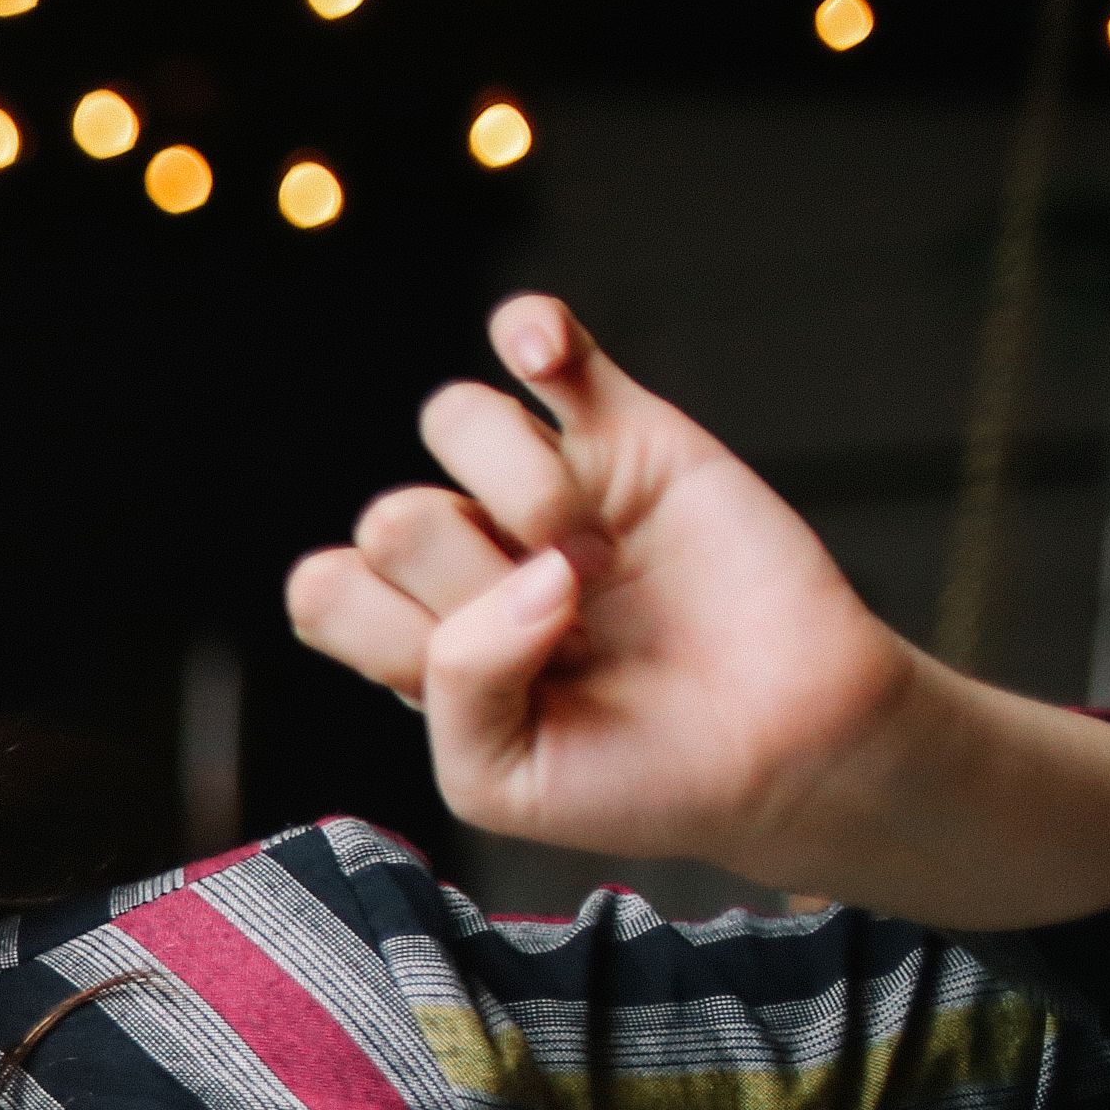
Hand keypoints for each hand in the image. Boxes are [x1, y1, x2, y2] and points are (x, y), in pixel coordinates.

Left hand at [291, 298, 1109, 927]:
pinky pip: (548, 346)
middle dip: (473, 583)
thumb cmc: (636, 774)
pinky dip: (531, 331)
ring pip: (451, 421)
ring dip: (517, 490)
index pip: (326, 591)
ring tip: (595, 562)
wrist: (782, 744)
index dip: (382, 631)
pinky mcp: (625, 435)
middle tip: (569, 631)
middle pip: (392, 518)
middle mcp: (465, 557)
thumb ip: (459, 689)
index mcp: (414, 641)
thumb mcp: (500, 779)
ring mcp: (539, 487)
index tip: (476, 679)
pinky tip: (543, 356)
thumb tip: (528, 580)